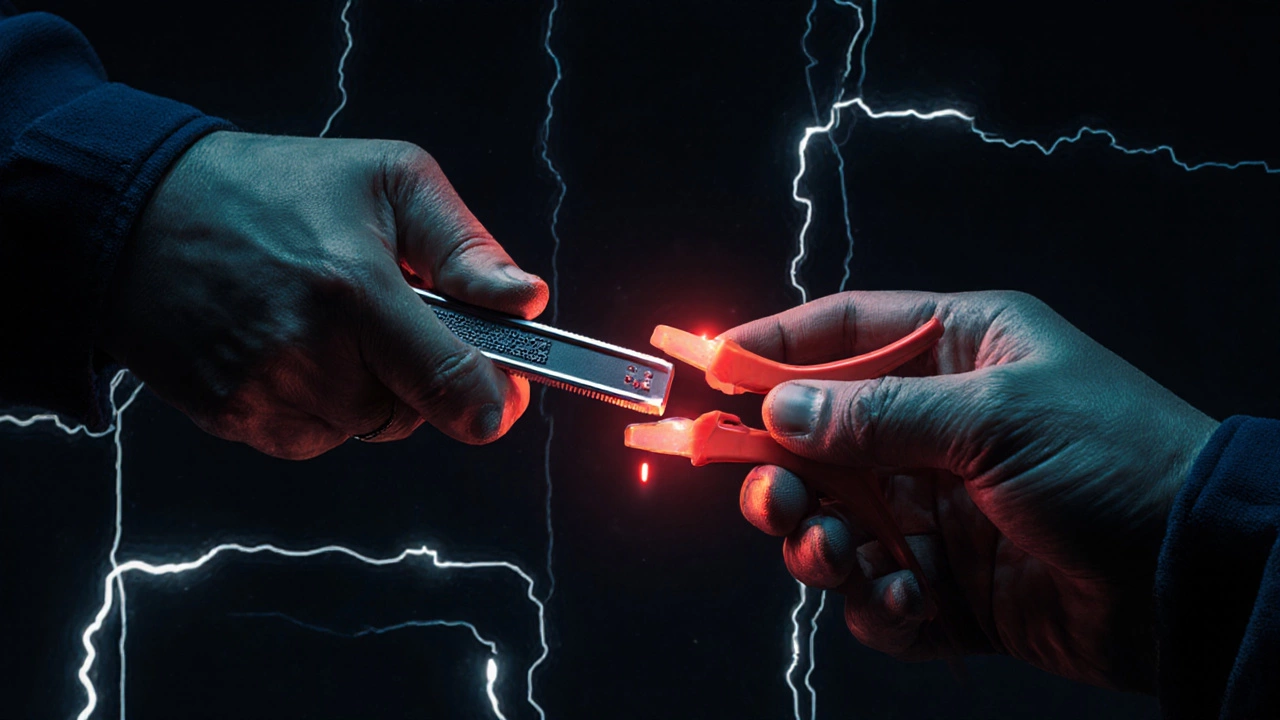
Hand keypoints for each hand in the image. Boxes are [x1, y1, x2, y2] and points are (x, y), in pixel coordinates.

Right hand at [99, 131, 547, 458]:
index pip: (454, 387)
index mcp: (355, 290)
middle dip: (422, 374)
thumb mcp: (387, 179)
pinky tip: (294, 347)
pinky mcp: (233, 418)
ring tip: (332, 320)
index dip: (494, 400)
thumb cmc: (272, 188)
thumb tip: (524, 302)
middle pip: (414, 414)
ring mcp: (264, 393)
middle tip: (389, 314)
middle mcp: (306, 353)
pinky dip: (323, 404)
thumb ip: (466, 246)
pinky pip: (317, 436)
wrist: (139, 212)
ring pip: (367, 427)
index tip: (505, 393)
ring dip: (372, 389)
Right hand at [727, 291, 1217, 690]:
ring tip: (836, 556)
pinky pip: (879, 591)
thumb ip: (878, 415)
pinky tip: (909, 601)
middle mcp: (940, 426)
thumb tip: (781, 409)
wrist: (1197, 581)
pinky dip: (878, 603)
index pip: (842, 333)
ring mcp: (943, 507)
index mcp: (959, 353)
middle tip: (769, 497)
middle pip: (819, 438)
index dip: (771, 349)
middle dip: (782, 470)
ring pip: (836, 520)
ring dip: (818, 542)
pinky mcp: (953, 582)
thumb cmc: (1118, 463)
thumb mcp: (996, 418)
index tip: (707, 369)